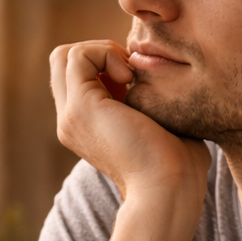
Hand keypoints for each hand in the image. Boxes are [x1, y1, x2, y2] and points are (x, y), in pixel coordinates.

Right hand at [50, 41, 209, 207]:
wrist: (170, 189)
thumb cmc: (178, 165)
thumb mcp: (158, 124)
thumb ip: (147, 99)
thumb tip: (156, 75)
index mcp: (87, 127)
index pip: (77, 77)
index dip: (105, 64)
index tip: (138, 81)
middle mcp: (71, 122)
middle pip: (63, 63)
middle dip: (99, 52)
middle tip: (132, 72)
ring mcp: (71, 117)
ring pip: (64, 56)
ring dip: (101, 51)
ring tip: (130, 76)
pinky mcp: (80, 109)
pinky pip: (77, 56)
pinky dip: (105, 53)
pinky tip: (130, 78)